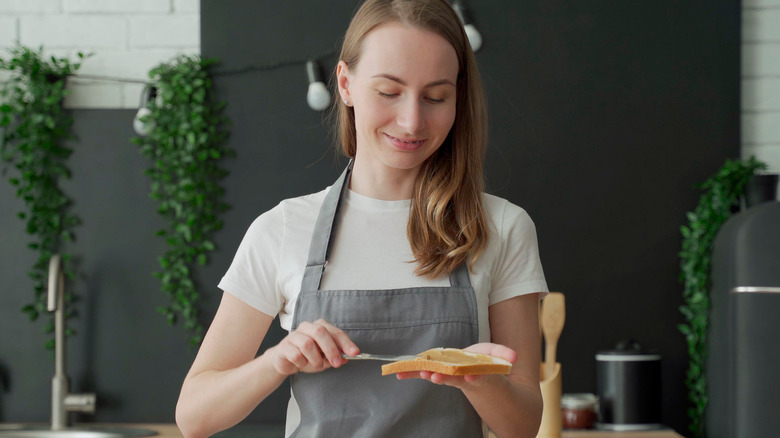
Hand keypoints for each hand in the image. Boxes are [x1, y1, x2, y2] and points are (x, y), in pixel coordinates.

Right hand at [266, 319, 358, 376]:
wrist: (285, 362)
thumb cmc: (307, 357)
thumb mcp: (324, 358)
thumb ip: (335, 357)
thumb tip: (346, 358)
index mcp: (319, 326)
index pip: (335, 332)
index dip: (345, 342)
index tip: (354, 353)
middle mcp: (307, 327)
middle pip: (320, 332)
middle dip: (330, 348)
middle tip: (336, 363)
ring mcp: (294, 335)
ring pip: (307, 344)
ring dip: (315, 359)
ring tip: (316, 365)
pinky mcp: (284, 346)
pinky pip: (296, 354)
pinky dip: (302, 363)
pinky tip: (302, 364)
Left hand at [395, 343, 516, 388]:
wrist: (483, 384)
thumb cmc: (489, 366)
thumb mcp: (500, 359)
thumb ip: (505, 354)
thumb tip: (514, 356)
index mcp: (480, 374)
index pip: (478, 377)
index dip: (474, 378)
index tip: (470, 378)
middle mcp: (464, 378)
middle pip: (454, 379)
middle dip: (445, 378)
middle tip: (435, 377)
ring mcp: (452, 377)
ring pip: (440, 377)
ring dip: (429, 375)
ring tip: (421, 373)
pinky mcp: (441, 373)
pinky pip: (427, 374)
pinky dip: (413, 374)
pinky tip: (399, 375)